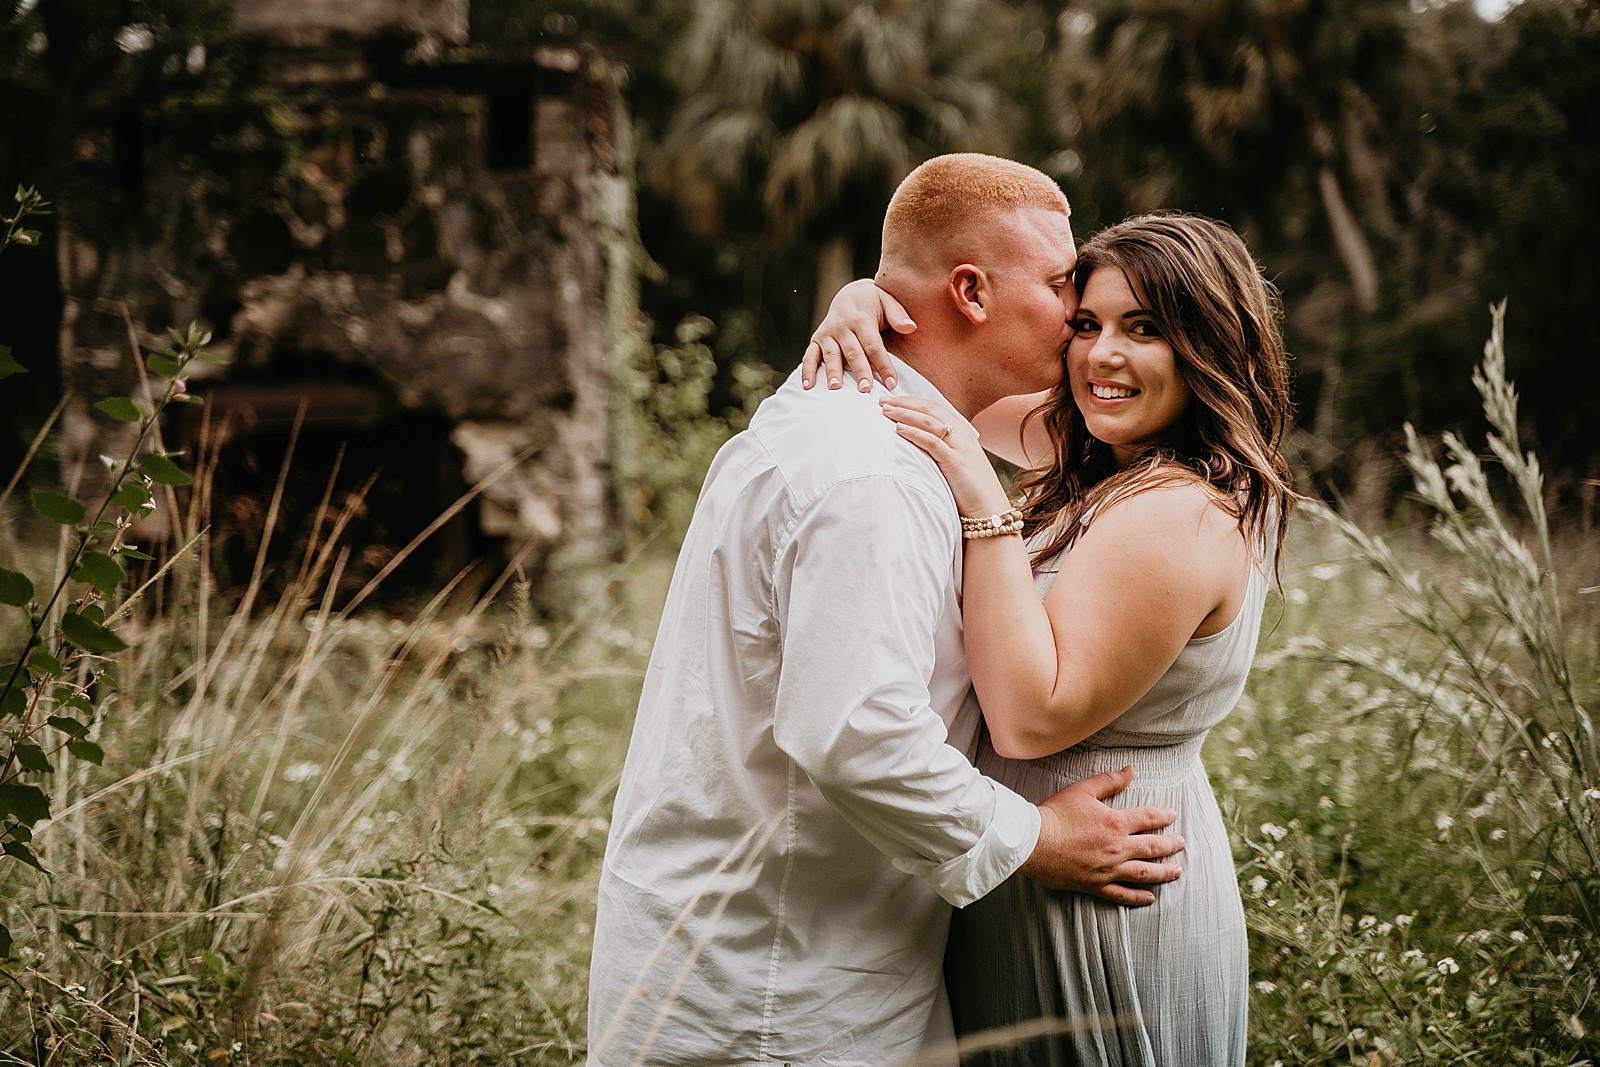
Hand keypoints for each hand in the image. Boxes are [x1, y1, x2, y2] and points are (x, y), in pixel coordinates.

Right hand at [802, 279, 915, 390]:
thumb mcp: (888, 300)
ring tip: (835, 388)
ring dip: (832, 372)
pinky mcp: (817, 339)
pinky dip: (807, 370)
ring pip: (831, 355)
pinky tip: (808, 386)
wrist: (849, 294)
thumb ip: (898, 315)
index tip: (891, 383)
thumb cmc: (873, 302)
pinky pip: (810, 355)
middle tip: (865, 389)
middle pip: (853, 352)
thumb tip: (911, 327)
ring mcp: (828, 333)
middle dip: (859, 371)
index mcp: (861, 318)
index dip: (883, 365)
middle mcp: (842, 326)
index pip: (874, 345)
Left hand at [880, 396, 1012, 517]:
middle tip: (882, 400)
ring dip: (905, 414)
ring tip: (886, 411)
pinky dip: (914, 433)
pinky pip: (932, 442)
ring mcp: (959, 446)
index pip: (933, 408)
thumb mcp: (957, 461)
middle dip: (904, 403)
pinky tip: (899, 429)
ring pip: (929, 421)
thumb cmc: (970, 488)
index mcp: (961, 431)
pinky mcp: (955, 461)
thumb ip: (942, 448)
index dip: (911, 401)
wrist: (990, 508)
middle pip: (929, 409)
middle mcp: (961, 434)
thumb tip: (918, 444)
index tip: (891, 400)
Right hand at [1019, 766, 1184, 905]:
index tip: (1172, 816)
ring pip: (1144, 873)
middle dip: (1171, 845)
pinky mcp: (1095, 885)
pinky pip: (1122, 894)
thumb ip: (1109, 780)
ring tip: (1177, 871)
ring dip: (1164, 872)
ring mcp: (1108, 869)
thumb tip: (1131, 770)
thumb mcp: (1082, 790)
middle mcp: (1117, 848)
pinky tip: (1150, 898)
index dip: (1164, 816)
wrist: (1033, 842)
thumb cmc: (1055, 814)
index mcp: (1115, 823)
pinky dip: (1137, 897)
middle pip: (1153, 847)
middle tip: (1181, 844)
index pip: (1148, 818)